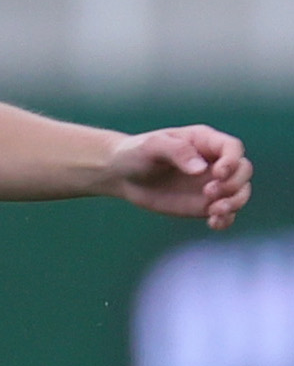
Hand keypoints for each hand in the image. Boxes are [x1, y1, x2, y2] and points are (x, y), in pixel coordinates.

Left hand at [104, 125, 251, 228]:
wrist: (122, 175)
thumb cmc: (136, 153)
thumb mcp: (152, 146)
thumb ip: (177, 151)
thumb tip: (201, 169)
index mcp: (203, 142)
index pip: (233, 148)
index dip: (233, 161)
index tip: (218, 174)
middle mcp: (213, 162)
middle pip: (243, 171)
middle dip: (234, 184)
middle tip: (209, 193)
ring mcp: (211, 184)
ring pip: (240, 193)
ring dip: (234, 203)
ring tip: (214, 211)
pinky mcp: (205, 204)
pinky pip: (227, 213)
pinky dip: (226, 219)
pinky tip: (212, 223)